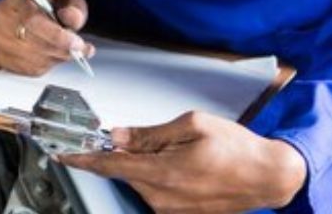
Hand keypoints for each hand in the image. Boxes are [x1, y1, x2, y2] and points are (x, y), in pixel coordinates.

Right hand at [0, 0, 93, 75]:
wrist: (32, 17)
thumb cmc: (47, 6)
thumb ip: (73, 5)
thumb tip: (71, 18)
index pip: (31, 18)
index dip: (56, 34)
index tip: (76, 42)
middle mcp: (2, 16)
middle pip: (31, 40)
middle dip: (61, 48)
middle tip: (80, 49)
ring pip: (32, 57)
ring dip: (56, 57)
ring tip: (69, 51)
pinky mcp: (1, 57)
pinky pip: (29, 68)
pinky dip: (47, 65)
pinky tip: (54, 56)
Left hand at [58, 111, 307, 212]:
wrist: (270, 177)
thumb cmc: (237, 148)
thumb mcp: (191, 125)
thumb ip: (149, 133)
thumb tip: (117, 136)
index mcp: (163, 173)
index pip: (109, 166)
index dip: (81, 159)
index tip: (62, 154)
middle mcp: (164, 197)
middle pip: (124, 172)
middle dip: (125, 154)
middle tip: (149, 138)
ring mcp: (172, 210)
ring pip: (140, 182)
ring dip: (145, 165)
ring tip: (180, 152)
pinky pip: (156, 192)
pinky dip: (158, 176)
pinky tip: (183, 165)